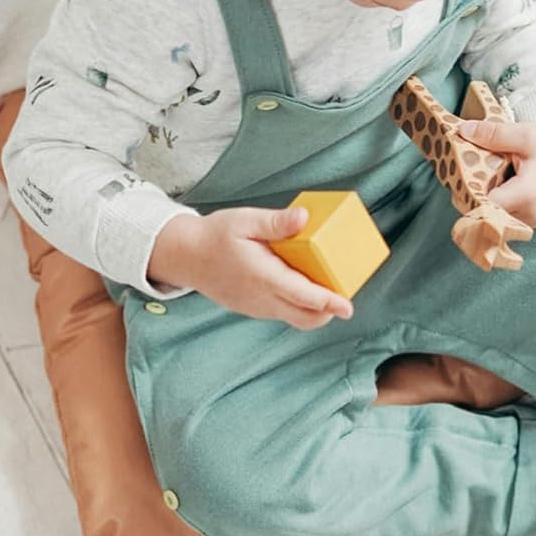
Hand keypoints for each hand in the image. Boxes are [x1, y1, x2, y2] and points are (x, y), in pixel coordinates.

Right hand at [147, 207, 353, 329]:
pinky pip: (284, 313)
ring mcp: (259, 308)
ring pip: (296, 319)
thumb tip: (305, 217)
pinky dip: (300, 306)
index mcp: (264, 277)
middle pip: (306, 317)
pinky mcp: (255, 310)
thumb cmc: (216, 236)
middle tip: (344, 295)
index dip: (329, 302)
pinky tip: (305, 287)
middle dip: (328, 311)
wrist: (187, 257)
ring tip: (328, 289)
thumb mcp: (245, 221)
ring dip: (315, 309)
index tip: (348, 306)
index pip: (304, 296)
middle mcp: (263, 299)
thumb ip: (276, 223)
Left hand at [456, 115, 535, 229]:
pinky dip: (498, 205)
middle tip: (463, 176)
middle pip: (489, 214)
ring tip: (479, 180)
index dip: (468, 194)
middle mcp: (530, 214)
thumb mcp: (524, 133)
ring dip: (485, 203)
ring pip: (497, 218)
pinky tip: (494, 187)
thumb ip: (493, 135)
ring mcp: (533, 221)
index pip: (485, 206)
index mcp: (526, 195)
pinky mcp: (534, 220)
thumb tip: (463, 130)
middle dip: (473, 197)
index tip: (457, 179)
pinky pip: (507, 217)